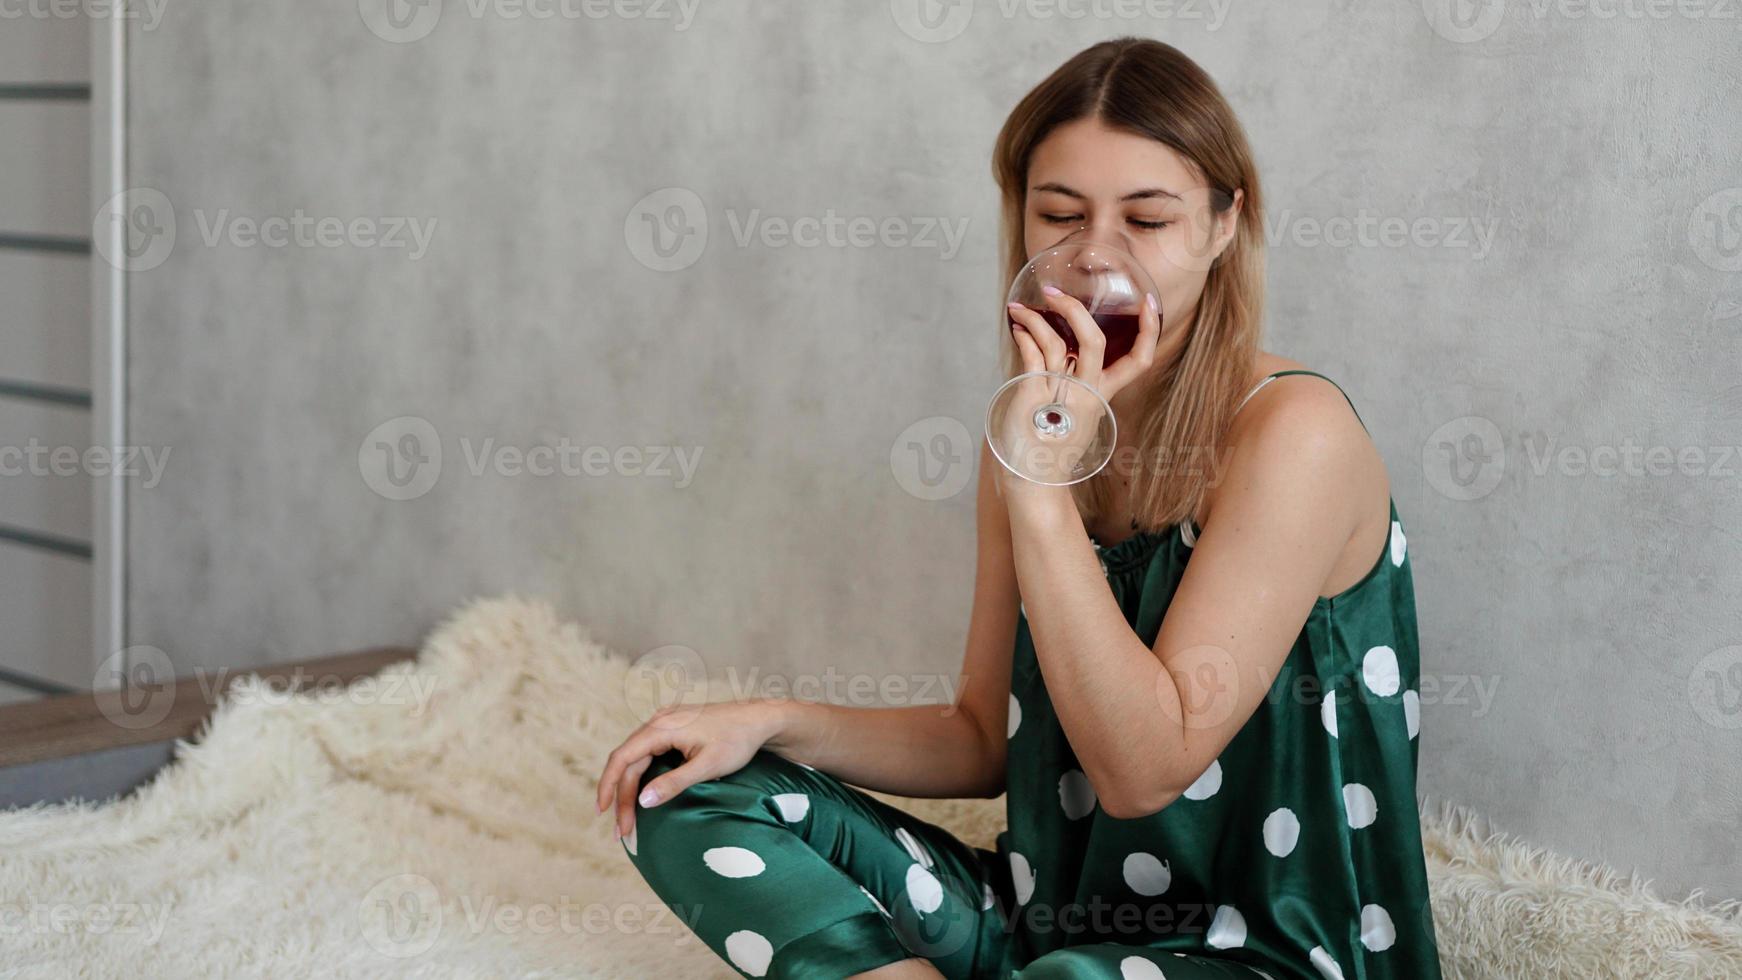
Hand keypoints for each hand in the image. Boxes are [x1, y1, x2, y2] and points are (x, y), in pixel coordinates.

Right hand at [595, 699, 782, 839]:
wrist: (760, 720)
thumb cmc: (738, 741)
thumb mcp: (707, 766)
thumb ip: (674, 783)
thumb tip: (642, 801)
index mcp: (662, 727)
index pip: (622, 757)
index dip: (608, 786)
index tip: (602, 812)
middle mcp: (658, 721)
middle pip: (628, 762)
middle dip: (622, 797)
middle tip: (623, 831)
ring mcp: (665, 723)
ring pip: (637, 759)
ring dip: (630, 788)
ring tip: (627, 819)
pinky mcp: (674, 729)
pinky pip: (648, 754)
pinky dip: (641, 777)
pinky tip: (641, 796)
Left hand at [997, 289, 1158, 486]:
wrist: (1034, 479)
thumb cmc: (1053, 443)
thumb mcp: (1076, 412)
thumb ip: (1077, 382)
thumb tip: (1065, 346)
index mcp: (1102, 396)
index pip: (1139, 362)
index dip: (1149, 331)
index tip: (1150, 302)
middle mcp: (1086, 394)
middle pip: (1095, 342)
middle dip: (1074, 309)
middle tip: (1053, 291)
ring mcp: (1060, 395)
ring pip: (1055, 343)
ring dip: (1035, 319)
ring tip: (1019, 309)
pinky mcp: (1033, 397)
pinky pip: (1030, 356)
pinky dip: (1023, 337)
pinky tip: (1017, 329)